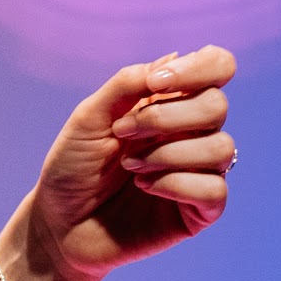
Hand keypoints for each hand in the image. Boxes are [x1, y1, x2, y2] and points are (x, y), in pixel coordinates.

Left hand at [12, 46, 239, 280]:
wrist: (58, 224)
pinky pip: (214, 189)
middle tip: (122, 133)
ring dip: (166, 154)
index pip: (217, 67)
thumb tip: (174, 57)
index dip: (199, 68)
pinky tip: (144, 187)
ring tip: (129, 167)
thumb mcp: (89, 117)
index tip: (155, 83)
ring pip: (221, 148)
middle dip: (164, 117)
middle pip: (216, 106)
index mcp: (170, 102)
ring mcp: (200, 171)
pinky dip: (176, 184)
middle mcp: (192, 133)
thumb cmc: (73, 168)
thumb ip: (128, 84)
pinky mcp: (200, 210)